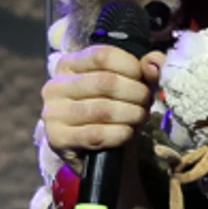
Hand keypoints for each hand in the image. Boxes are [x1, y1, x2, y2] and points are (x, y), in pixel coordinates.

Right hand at [41, 44, 163, 158]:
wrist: (95, 152)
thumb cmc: (110, 113)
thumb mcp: (125, 86)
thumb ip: (142, 70)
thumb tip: (154, 60)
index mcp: (68, 65)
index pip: (102, 56)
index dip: (131, 66)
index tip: (144, 80)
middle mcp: (55, 86)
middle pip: (105, 82)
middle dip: (135, 94)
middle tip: (146, 103)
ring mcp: (53, 113)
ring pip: (103, 109)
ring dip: (131, 114)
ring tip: (139, 118)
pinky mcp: (57, 138)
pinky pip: (97, 134)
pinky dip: (120, 133)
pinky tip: (127, 133)